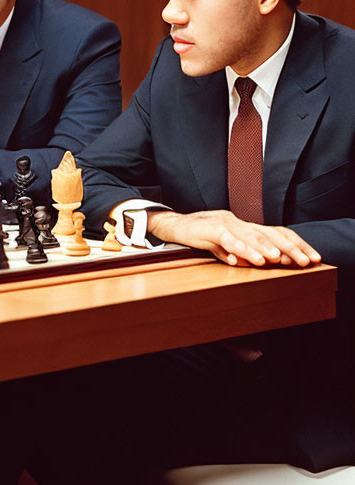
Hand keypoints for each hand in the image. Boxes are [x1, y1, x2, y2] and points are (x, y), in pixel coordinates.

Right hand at [147, 209, 321, 266]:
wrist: (171, 225)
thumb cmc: (197, 235)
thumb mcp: (222, 247)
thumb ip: (235, 253)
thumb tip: (247, 263)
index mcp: (244, 226)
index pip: (275, 232)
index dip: (295, 244)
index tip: (311, 258)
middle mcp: (238, 221)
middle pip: (268, 232)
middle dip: (288, 248)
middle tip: (303, 261)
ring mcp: (223, 223)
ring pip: (249, 234)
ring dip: (264, 248)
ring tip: (276, 259)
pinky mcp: (207, 228)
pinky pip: (225, 238)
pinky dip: (238, 248)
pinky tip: (247, 258)